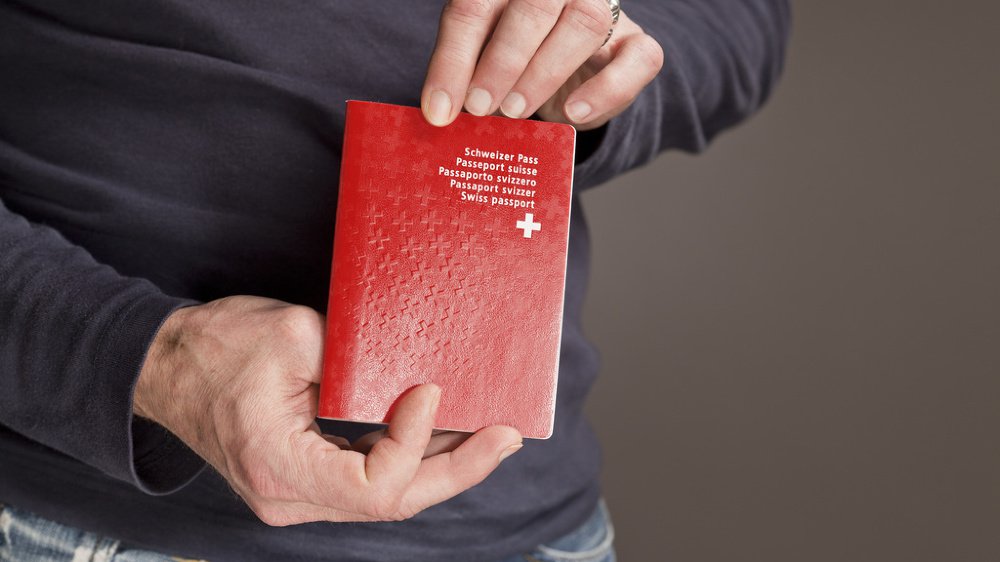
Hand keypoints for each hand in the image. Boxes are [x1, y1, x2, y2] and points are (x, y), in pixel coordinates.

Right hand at [134, 295, 522, 525]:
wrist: (166, 365)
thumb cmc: (217, 346)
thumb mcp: (292, 335)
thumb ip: (358, 360)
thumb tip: (420, 372)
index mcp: (278, 467)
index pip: (371, 486)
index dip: (414, 443)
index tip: (429, 388)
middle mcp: (289, 497)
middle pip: (393, 502)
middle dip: (458, 469)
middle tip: (507, 436)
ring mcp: (298, 495)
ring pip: (387, 496)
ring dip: (443, 465)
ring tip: (493, 433)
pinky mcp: (308, 479)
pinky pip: (371, 479)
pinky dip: (413, 457)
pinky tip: (448, 431)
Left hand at [421, 0, 663, 129]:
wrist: (574, 72)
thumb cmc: (519, 60)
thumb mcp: (483, 60)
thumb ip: (463, 75)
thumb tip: (439, 112)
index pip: (475, 8)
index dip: (453, 59)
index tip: (440, 108)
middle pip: (535, 5)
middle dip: (503, 60)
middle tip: (480, 107)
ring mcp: (605, 12)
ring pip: (585, 24)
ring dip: (545, 72)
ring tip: (514, 110)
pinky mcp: (636, 46)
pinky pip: (638, 59)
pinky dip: (605, 89)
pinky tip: (573, 113)